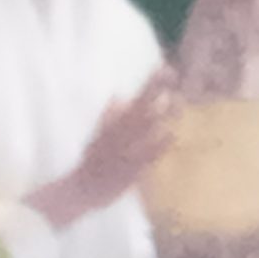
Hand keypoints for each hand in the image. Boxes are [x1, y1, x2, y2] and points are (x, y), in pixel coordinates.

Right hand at [39, 70, 179, 224]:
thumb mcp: (98, 134)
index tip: (165, 68)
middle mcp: (120, 133)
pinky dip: (157, 145)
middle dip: (154, 89)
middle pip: (140, 106)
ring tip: (177, 100)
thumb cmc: (93, 162)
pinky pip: (145, 155)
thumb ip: (109, 116)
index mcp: (114, 124)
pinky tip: (171, 135)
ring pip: (144, 128)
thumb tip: (118, 96)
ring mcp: (125, 149)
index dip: (151, 84)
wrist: (81, 189)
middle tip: (171, 73)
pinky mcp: (129, 168)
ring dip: (160, 114)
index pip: (136, 99)